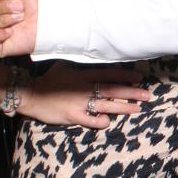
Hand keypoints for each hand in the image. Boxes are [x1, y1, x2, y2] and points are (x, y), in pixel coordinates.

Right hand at [23, 66, 151, 128]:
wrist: (30, 95)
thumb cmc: (47, 80)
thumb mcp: (63, 66)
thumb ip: (77, 64)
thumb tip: (86, 56)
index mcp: (82, 75)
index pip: (108, 74)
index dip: (125, 75)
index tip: (139, 77)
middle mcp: (83, 88)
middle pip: (112, 90)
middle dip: (131, 92)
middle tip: (147, 95)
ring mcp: (79, 102)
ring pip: (106, 105)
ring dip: (123, 107)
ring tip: (137, 108)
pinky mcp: (72, 116)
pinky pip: (90, 120)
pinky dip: (100, 121)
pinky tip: (108, 121)